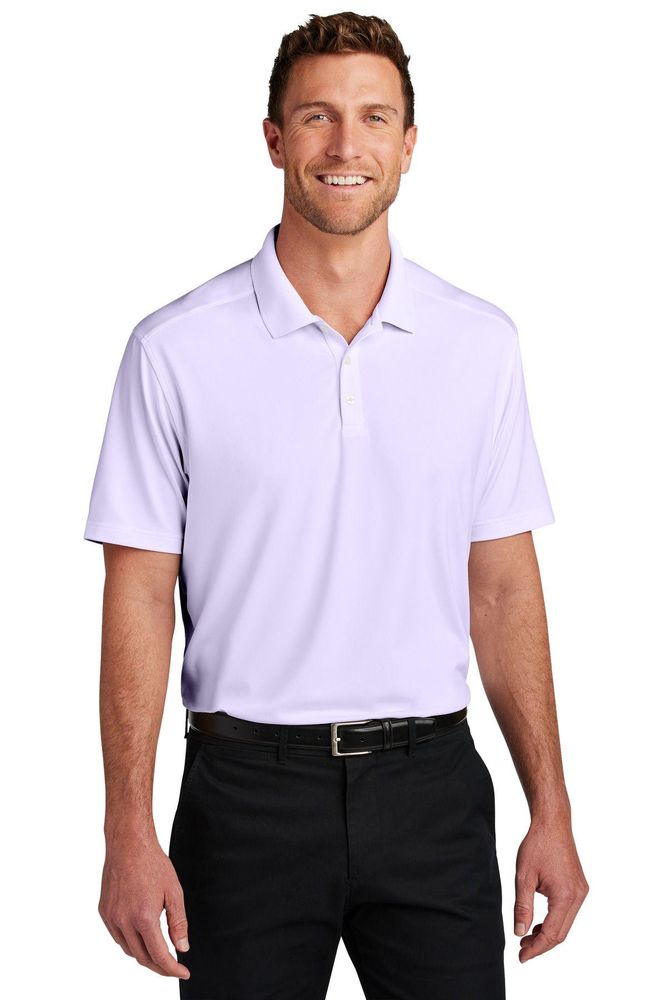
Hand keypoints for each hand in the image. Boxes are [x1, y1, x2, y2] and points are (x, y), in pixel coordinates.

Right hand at [98, 832, 190, 979]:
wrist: (129, 844)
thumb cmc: (153, 863)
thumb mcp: (174, 892)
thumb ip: (178, 923)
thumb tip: (182, 947)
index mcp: (144, 918)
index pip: (159, 955)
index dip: (172, 968)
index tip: (183, 972)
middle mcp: (124, 921)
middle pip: (142, 957)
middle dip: (159, 966)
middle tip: (173, 965)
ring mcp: (111, 917)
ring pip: (128, 949)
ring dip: (144, 955)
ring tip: (159, 951)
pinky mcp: (103, 912)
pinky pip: (117, 936)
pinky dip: (130, 942)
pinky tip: (141, 936)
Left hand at [514, 814, 588, 962]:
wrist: (552, 823)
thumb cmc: (537, 845)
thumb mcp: (524, 877)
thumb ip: (522, 907)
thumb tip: (519, 932)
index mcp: (566, 896)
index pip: (552, 934)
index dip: (536, 949)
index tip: (521, 957)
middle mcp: (578, 896)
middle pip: (561, 933)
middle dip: (541, 944)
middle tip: (521, 950)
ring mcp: (581, 891)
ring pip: (565, 923)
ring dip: (547, 933)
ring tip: (526, 937)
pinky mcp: (579, 886)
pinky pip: (568, 912)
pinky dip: (554, 920)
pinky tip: (539, 922)